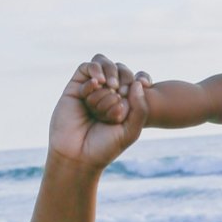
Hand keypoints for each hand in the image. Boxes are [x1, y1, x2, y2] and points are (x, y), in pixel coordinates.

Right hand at [51, 55, 151, 169]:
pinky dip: (94, 71)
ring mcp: (92, 90)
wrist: (78, 155)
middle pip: (121, 70)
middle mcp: (109, 94)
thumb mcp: (132, 129)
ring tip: (110, 87)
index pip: (137, 79)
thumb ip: (140, 107)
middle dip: (124, 78)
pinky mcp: (74, 89)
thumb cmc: (106, 145)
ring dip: (110, 74)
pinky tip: (97, 84)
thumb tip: (137, 82)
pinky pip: (85, 69)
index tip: (147, 84)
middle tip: (121, 93)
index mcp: (126, 103)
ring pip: (104, 66)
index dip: (142, 77)